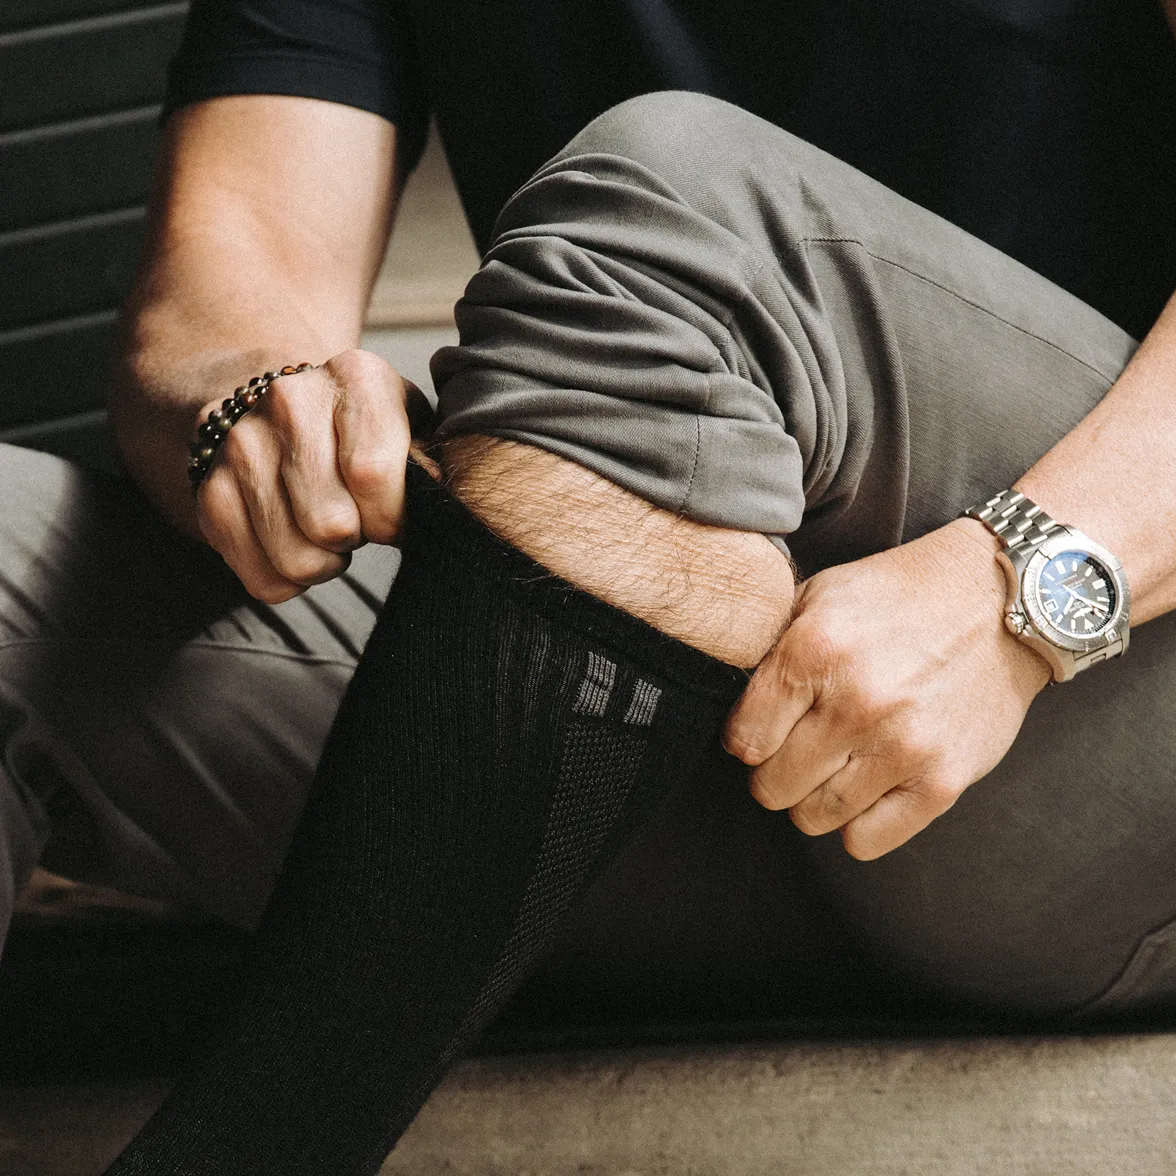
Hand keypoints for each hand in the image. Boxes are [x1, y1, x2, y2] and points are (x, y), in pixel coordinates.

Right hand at [196, 349, 433, 602]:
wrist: (277, 403)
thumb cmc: (366, 428)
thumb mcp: (411, 426)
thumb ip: (432, 461)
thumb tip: (436, 499)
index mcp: (355, 376)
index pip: (372, 474)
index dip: (393, 517)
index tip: (396, 517)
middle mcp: (288, 400)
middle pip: (330, 524)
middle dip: (358, 538)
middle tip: (361, 520)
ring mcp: (239, 444)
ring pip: (296, 560)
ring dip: (326, 562)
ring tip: (331, 529)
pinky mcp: (208, 491)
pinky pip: (263, 580)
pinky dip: (289, 579)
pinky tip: (298, 540)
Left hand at [722, 520, 1052, 859]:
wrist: (1002, 599)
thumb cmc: (898, 596)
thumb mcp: (821, 595)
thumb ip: (770, 647)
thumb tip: (724, 698)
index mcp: (815, 650)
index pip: (743, 738)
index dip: (746, 738)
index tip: (764, 729)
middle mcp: (856, 702)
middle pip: (771, 785)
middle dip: (774, 772)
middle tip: (795, 751)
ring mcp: (902, 745)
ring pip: (813, 817)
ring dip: (812, 799)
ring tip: (832, 766)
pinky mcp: (943, 780)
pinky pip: (866, 841)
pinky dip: (856, 824)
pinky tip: (865, 789)